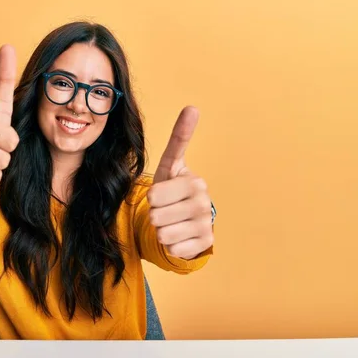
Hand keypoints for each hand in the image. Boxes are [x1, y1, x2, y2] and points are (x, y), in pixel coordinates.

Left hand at [147, 106, 213, 259]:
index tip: (163, 195)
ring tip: (171, 222)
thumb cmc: (173, 190)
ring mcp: (206, 225)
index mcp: (194, 182)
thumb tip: (193, 107)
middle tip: (165, 210)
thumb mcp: (171, 165)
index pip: (154, 197)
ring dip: (161, 231)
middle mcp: (204, 203)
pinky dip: (170, 246)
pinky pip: (173, 250)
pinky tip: (179, 236)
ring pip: (163, 235)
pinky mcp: (204, 244)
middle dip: (155, 215)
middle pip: (156, 217)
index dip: (152, 198)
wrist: (184, 218)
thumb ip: (180, 138)